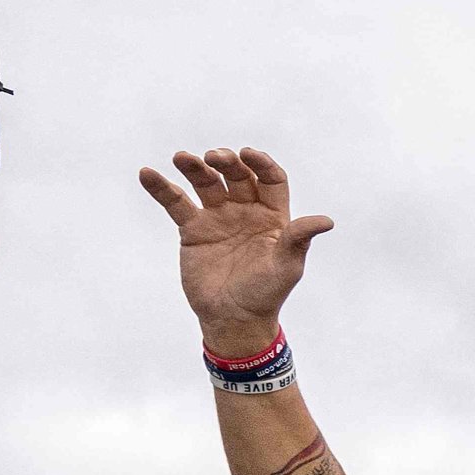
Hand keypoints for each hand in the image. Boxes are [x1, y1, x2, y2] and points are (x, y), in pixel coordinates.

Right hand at [137, 146, 333, 350]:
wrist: (233, 319)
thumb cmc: (266, 294)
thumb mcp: (286, 266)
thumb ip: (299, 239)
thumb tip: (327, 221)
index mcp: (273, 215)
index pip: (270, 179)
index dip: (261, 164)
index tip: (249, 155)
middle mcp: (246, 211)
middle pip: (237, 176)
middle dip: (227, 163)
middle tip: (214, 158)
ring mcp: (218, 217)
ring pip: (206, 183)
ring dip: (194, 167)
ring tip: (182, 157)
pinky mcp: (193, 230)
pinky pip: (176, 203)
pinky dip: (161, 188)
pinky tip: (147, 173)